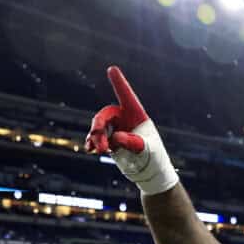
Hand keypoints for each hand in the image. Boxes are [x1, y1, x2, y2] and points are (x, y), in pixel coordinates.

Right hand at [85, 66, 178, 195]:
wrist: (150, 174)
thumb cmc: (153, 159)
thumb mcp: (144, 150)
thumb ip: (130, 142)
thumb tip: (114, 137)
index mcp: (138, 117)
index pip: (127, 97)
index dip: (119, 84)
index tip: (112, 69)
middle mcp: (126, 120)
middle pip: (106, 115)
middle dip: (99, 126)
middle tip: (98, 141)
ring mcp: (117, 130)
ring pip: (99, 127)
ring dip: (96, 137)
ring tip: (98, 151)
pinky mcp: (111, 141)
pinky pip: (97, 137)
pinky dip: (92, 142)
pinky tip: (90, 149)